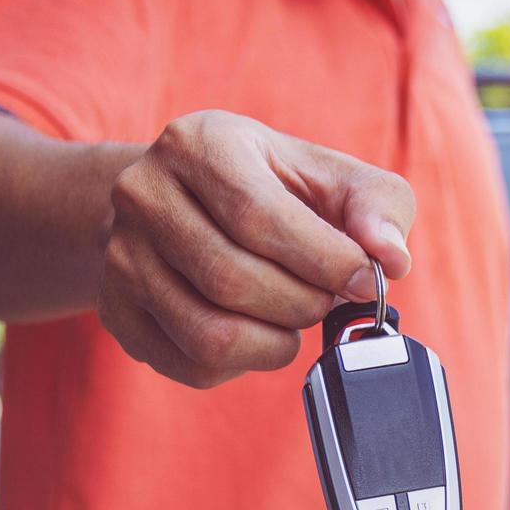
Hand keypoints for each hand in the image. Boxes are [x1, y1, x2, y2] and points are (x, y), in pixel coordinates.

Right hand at [97, 110, 413, 387]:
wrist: (182, 202)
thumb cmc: (273, 189)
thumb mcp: (329, 176)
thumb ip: (376, 206)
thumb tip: (391, 258)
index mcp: (199, 143)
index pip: (259, 216)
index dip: (323, 260)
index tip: (364, 281)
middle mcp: (143, 193)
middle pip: (232, 279)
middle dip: (302, 304)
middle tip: (327, 299)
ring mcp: (120, 256)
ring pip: (209, 334)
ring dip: (276, 341)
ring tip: (296, 317)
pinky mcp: (117, 312)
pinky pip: (192, 366)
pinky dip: (245, 363)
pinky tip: (259, 331)